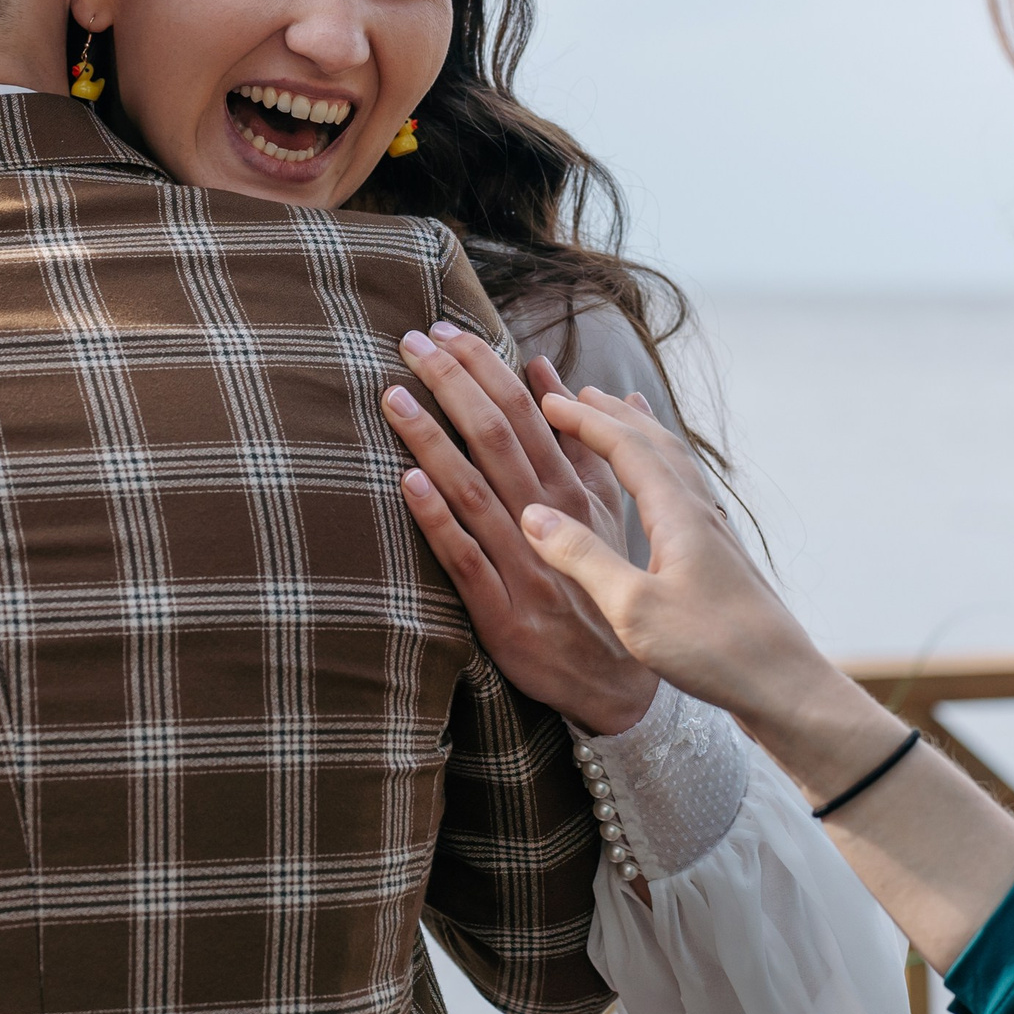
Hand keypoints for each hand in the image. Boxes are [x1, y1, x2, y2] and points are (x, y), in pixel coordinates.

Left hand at [382, 323, 657, 735]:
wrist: (620, 685)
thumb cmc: (603, 582)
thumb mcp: (602, 509)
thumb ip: (574, 440)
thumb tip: (545, 368)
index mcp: (570, 491)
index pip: (525, 412)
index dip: (484, 367)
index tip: (446, 328)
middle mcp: (546, 520)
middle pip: (495, 437)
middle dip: (452, 383)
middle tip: (410, 341)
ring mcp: (522, 565)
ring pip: (473, 489)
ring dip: (432, 439)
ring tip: (393, 396)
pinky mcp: (500, 612)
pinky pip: (464, 558)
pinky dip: (437, 518)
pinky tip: (407, 481)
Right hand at [516, 386, 813, 728]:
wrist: (785, 684)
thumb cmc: (713, 650)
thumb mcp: (633, 608)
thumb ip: (582, 557)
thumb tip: (532, 512)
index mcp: (677, 514)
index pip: (626, 447)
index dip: (585, 421)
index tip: (548, 401)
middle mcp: (699, 512)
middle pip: (654, 443)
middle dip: (612, 414)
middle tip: (577, 393)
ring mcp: (714, 533)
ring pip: (675, 462)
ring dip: (642, 433)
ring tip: (625, 411)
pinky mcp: (720, 556)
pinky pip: (685, 489)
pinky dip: (662, 466)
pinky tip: (662, 486)